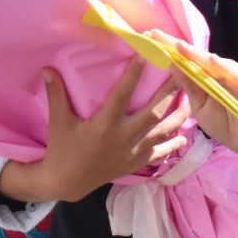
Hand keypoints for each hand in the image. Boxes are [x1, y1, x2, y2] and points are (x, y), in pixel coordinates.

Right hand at [0, 60, 189, 203]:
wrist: (68, 182)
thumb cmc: (62, 148)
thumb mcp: (58, 122)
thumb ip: (56, 94)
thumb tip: (47, 69)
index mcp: (104, 125)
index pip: (122, 95)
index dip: (133, 75)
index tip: (144, 56)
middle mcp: (123, 138)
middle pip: (152, 113)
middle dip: (168, 92)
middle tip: (180, 73)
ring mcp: (132, 152)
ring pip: (162, 132)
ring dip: (178, 116)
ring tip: (190, 100)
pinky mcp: (136, 163)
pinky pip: (160, 153)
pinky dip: (173, 144)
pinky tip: (184, 136)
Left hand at [169, 37, 237, 157]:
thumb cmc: (223, 123)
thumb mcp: (200, 107)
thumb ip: (189, 87)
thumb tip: (172, 65)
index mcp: (205, 77)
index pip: (185, 60)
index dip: (169, 49)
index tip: (149, 37)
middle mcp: (218, 72)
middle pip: (196, 56)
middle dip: (176, 45)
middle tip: (157, 34)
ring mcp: (234, 76)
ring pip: (214, 62)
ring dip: (197, 54)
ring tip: (179, 46)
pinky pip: (236, 75)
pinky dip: (225, 67)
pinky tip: (213, 61)